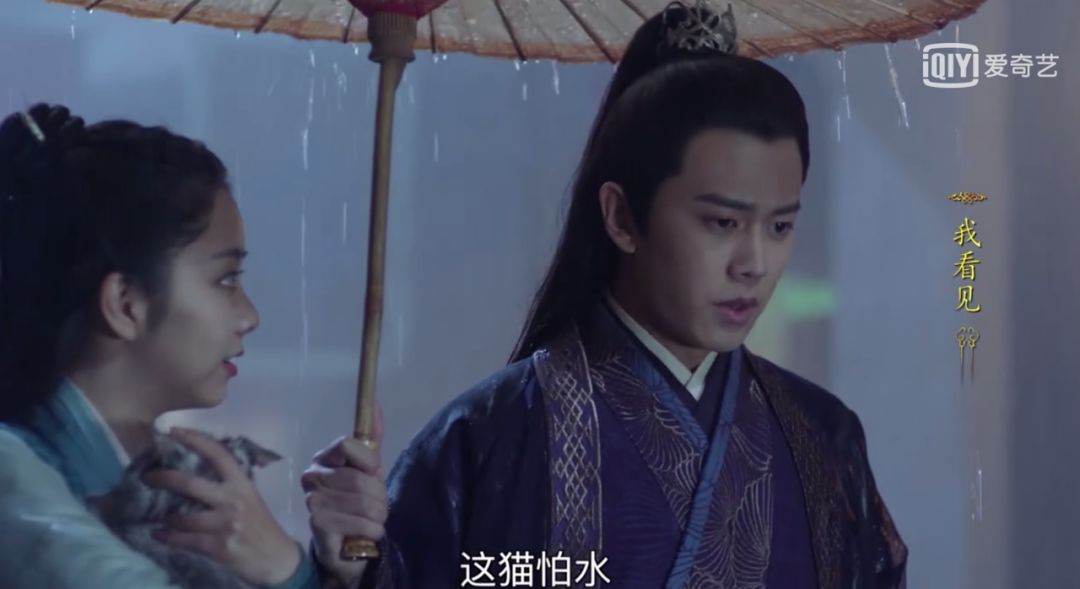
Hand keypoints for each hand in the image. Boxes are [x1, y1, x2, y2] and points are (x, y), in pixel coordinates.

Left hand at [144, 428, 301, 585]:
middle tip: (147, 477)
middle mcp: (233, 500)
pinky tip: (158, 534)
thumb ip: (228, 484)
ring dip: (165, 516)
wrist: (275, 557)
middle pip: (190, 484)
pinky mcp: (218, 546)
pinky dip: (167, 537)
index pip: (217, 454)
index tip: (173, 432)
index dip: (195, 440)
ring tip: (156, 515)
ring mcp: (225, 524)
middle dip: (163, 478)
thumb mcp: (250, 497)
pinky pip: (184, 540)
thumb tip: (198, 468)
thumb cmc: (260, 524)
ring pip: (183, 516)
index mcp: (241, 483)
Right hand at [302, 403, 387, 585]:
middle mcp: (312, 476)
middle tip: (378, 507)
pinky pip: (358, 521)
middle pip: (359, 477)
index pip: (346, 444)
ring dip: (378, 515)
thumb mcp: (369, 469)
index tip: (374, 473)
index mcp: (323, 459)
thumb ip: (372, 437)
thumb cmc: (358, 504)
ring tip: (374, 521)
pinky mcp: (318, 524)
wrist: (348, 546)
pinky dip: (373, 529)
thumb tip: (376, 404)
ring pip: (362, 501)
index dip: (368, 461)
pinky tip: (369, 533)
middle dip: (379, 496)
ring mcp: (312, 501)